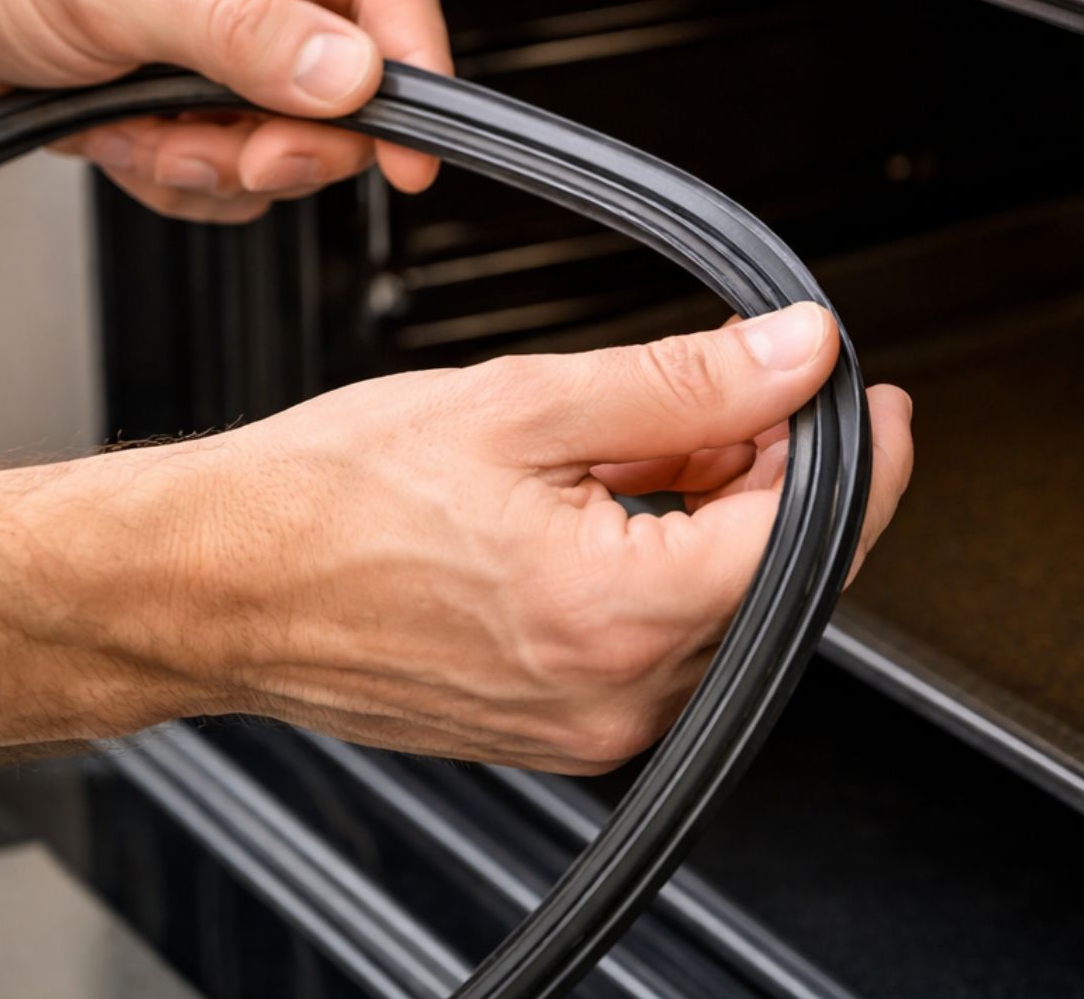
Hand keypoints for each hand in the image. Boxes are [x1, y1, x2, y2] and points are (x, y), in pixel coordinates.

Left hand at [0, 0, 450, 221]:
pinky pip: (228, 168)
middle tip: (238, 149)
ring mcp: (228, 39)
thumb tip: (348, 74)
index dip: (414, 71)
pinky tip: (122, 140)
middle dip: (284, 139)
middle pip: (347, 86)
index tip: (412, 149)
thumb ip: (245, 37)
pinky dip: (176, 174)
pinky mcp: (191, 95)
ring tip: (143, 132)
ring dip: (214, 161)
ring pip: (287, 143)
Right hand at [0, 304, 912, 779]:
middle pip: (775, 575)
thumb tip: (795, 355)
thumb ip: (681, 384)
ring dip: (714, 516)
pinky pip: (658, 643)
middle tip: (730, 385)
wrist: (214, 583)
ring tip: (630, 439)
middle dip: (776, 473)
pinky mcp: (559, 728)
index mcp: (616, 609)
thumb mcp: (517, 402)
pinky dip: (661, 564)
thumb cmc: (324, 499)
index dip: (859, 452)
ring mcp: (588, 724)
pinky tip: (599, 500)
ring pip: (720, 608)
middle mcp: (617, 692)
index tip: (869, 396)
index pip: (809, 535)